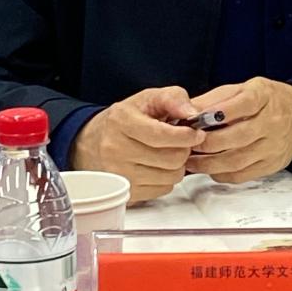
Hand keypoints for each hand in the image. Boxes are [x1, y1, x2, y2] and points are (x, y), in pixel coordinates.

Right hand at [70, 86, 206, 203]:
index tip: (197, 133)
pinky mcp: (126, 192)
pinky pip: (163, 190)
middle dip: (184, 149)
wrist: (94, 141)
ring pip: (170, 177)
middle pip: (171, 158)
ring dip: (178, 165)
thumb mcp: (148, 98)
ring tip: (169, 152)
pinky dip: (167, 178)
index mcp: (122, 122)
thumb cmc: (126, 118)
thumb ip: (174, 99)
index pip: (161, 135)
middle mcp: (117, 150)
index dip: (186, 136)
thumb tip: (193, 114)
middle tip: (181, 142)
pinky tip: (159, 166)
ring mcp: (120, 174)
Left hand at [184, 78, 291, 183]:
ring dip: (209, 163)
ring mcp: (272, 146)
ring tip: (190, 161)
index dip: (217, 113)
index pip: (242, 104)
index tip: (194, 120)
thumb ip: (215, 99)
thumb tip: (187, 110)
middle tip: (186, 144)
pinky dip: (221, 174)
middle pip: (237, 137)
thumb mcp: (244, 88)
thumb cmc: (268, 101)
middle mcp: (270, 122)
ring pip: (236, 160)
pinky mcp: (270, 165)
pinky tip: (209, 169)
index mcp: (263, 97)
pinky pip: (242, 174)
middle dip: (207, 143)